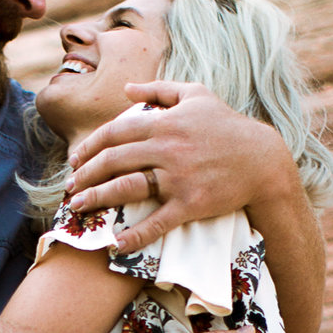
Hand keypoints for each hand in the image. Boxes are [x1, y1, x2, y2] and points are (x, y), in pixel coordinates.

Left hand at [67, 82, 296, 251]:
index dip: (89, 146)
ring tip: (78, 207)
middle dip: (85, 174)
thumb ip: (160, 89)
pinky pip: (158, 222)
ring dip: (96, 198)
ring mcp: (179, 177)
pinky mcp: (191, 203)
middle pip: (113, 161)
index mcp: (165, 123)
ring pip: (126, 187)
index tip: (74, 159)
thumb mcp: (197, 95)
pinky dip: (136, 235)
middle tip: (69, 186)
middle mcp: (168, 148)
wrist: (263, 160)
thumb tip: (126, 86)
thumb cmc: (227, 126)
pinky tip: (116, 245)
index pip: (114, 133)